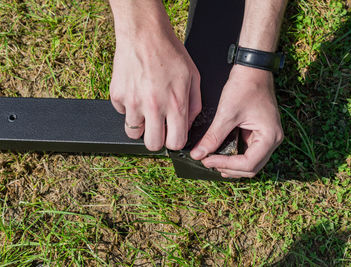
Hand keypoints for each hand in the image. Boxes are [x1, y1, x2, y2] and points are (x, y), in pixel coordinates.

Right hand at [109, 1, 200, 150]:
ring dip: (140, 124)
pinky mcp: (117, 95)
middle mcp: (153, 107)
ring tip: (146, 108)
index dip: (175, 141)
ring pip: (133, 132)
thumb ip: (194, 105)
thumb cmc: (171, 53)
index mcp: (175, 104)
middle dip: (157, 139)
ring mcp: (132, 102)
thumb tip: (188, 125)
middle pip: (152, 145)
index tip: (173, 135)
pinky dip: (128, 107)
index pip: (175, 142)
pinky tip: (136, 92)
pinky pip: (122, 113)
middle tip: (158, 127)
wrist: (144, 34)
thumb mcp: (194, 77)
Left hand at [190, 65, 283, 177]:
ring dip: (232, 165)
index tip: (206, 160)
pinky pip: (249, 152)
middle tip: (207, 161)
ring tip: (213, 160)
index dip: (226, 164)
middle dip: (229, 168)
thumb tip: (198, 154)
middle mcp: (273, 140)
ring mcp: (268, 137)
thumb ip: (213, 137)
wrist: (253, 69)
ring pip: (251, 163)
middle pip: (251, 168)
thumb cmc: (245, 86)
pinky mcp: (261, 133)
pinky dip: (235, 157)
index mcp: (270, 136)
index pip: (248, 164)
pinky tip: (221, 154)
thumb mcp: (227, 113)